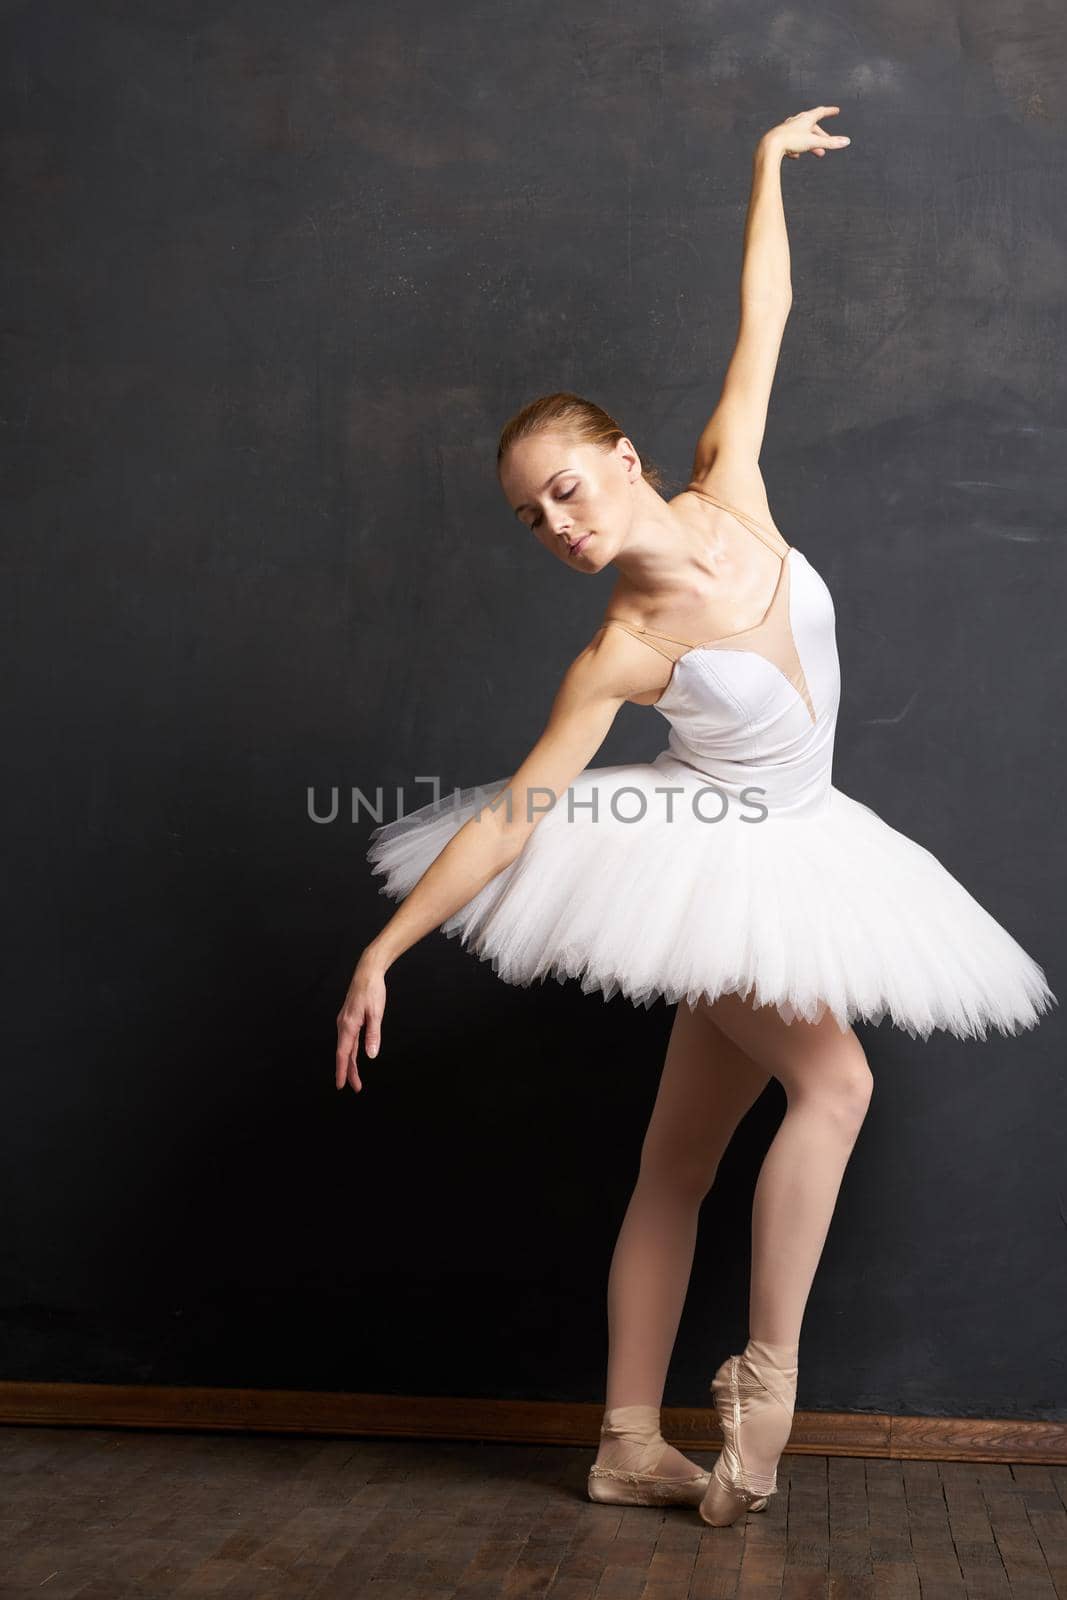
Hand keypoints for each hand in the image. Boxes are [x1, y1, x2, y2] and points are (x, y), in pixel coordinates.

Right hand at [335, 948, 387, 1092]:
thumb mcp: (376, 1013)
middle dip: (349, 1072)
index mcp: (348, 1025)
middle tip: (355, 1088)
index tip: (341, 1085)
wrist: (367, 972)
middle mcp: (343, 1025)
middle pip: (345, 1054)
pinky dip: (350, 1052)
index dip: (342, 1071)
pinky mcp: (349, 1019)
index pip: (343, 1054)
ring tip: (355, 1078)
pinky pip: (348, 1040)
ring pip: (346, 1048)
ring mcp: (345, 1022)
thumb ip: (373, 1035)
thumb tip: (371, 1055)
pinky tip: (353, 1057)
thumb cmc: (372, 991)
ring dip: (350, 1063)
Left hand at [762, 105, 850, 160]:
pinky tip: (794, 156)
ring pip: (802, 135)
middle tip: (827, 144)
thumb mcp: (814, 142)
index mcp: (806, 118)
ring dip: (810, 144)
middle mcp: (796, 121)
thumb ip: (831, 143)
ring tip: (816, 153)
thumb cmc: (791, 140)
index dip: (829, 111)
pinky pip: (790, 142)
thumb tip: (847, 142)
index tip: (836, 111)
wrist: (770, 145)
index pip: (821, 111)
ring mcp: (788, 129)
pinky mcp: (780, 138)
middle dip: (821, 136)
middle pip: (812, 127)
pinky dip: (795, 148)